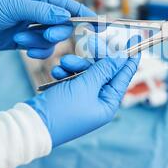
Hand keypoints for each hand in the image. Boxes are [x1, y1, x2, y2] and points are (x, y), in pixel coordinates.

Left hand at [0, 0, 94, 57]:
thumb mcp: (16, 5)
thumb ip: (42, 11)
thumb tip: (65, 17)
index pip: (69, 6)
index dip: (86, 15)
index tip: (100, 25)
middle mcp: (42, 12)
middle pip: (64, 26)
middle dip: (55, 32)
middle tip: (45, 34)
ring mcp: (35, 28)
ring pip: (52, 40)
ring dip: (38, 42)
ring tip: (19, 38)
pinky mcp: (28, 42)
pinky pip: (43, 50)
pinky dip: (36, 51)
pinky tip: (24, 48)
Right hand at [26, 38, 140, 146]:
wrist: (32, 125)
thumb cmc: (62, 110)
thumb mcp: (86, 86)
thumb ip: (104, 69)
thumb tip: (121, 57)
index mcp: (108, 104)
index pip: (123, 76)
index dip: (129, 58)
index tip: (135, 41)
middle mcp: (98, 102)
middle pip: (104, 72)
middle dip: (94, 58)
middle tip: (90, 41)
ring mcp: (83, 100)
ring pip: (86, 73)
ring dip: (76, 65)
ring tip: (63, 63)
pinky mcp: (69, 97)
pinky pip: (73, 79)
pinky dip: (66, 73)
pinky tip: (57, 71)